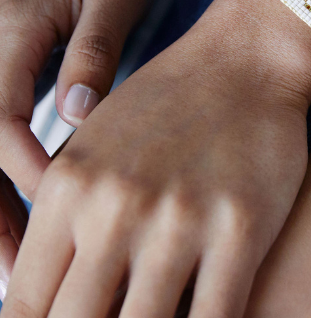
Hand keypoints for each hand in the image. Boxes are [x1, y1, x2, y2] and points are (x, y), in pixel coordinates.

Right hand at [0, 0, 156, 287]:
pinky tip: (33, 217)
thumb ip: (96, 48)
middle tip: (23, 276)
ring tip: (22, 269)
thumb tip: (78, 116)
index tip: (64, 209)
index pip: (1, 115)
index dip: (26, 169)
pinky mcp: (10, 72)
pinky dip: (9, 178)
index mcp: (15, 29)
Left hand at [1, 0, 310, 317]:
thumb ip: (67, 219)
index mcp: (69, 187)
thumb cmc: (171, 101)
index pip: (24, 308)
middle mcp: (116, 208)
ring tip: (155, 316)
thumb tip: (46, 295)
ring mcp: (180, 220)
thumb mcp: (97, 144)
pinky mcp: (241, 227)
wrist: (243, 61)